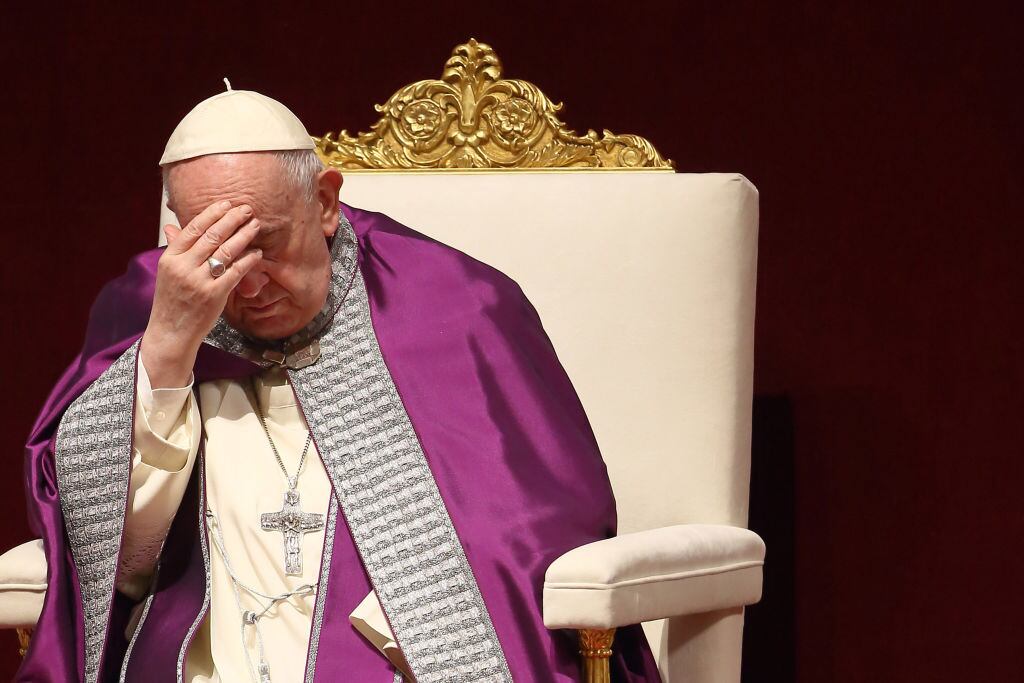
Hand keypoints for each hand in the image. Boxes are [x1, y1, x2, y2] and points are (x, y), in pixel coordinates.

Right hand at [141, 201, 262, 387]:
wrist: (171, 332)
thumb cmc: (172, 301)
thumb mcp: (168, 273)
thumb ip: (175, 249)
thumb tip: (172, 227)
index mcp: (170, 258)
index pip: (192, 228)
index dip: (212, 214)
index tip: (226, 203)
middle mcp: (183, 267)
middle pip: (212, 236)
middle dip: (232, 219)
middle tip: (247, 209)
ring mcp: (199, 281)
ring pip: (225, 251)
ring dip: (243, 235)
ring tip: (255, 225)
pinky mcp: (214, 295)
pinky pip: (235, 272)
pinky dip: (248, 260)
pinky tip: (257, 253)